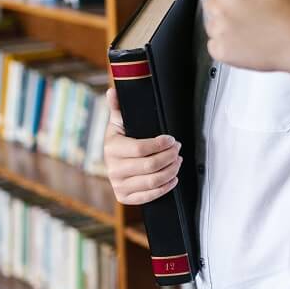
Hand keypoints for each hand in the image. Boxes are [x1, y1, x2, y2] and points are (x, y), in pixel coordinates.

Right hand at [103, 88, 181, 204]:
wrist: (114, 163)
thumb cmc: (121, 139)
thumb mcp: (119, 122)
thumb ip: (118, 106)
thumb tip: (112, 91)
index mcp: (111, 148)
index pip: (140, 149)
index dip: (160, 144)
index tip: (171, 139)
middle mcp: (113, 169)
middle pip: (150, 166)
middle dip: (169, 156)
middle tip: (178, 148)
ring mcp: (118, 185)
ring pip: (152, 181)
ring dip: (171, 170)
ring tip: (178, 160)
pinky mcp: (125, 198)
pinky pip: (149, 197)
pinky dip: (165, 187)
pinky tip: (173, 178)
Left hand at [201, 0, 289, 73]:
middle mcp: (221, 7)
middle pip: (211, 5)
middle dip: (225, 8)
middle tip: (250, 14)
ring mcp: (219, 30)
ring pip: (212, 26)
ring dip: (225, 27)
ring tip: (251, 28)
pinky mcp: (221, 50)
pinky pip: (214, 46)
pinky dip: (227, 46)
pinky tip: (247, 42)